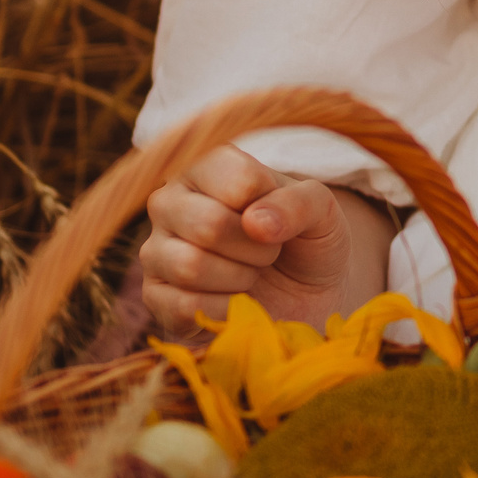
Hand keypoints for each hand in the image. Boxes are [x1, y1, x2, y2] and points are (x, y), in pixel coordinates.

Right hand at [138, 145, 383, 330]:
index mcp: (207, 166)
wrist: (306, 294)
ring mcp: (156, 250)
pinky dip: (224, 311)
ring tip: (251, 275)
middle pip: (208, 225)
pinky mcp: (155, 298)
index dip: (273, 204)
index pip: (236, 177)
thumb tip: (255, 222)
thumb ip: (299, 202)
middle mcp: (170, 202)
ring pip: (190, 266)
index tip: (279, 214)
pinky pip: (182, 307)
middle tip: (269, 252)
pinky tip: (235, 303)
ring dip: (240, 279)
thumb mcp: (322, 211)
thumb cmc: (307, 240)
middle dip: (257, 248)